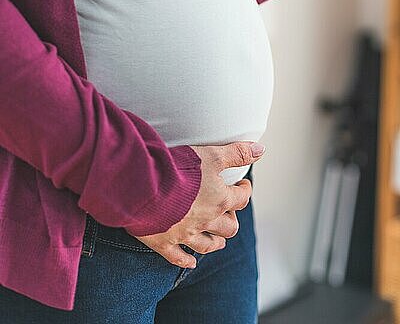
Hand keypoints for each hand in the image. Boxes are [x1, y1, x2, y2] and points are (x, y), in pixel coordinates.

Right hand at [126, 141, 265, 268]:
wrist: (144, 186)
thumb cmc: (178, 168)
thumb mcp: (211, 154)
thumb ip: (237, 153)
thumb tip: (261, 151)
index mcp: (219, 200)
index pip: (241, 199)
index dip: (245, 191)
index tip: (242, 185)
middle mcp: (206, 221)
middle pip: (229, 227)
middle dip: (232, 219)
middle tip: (229, 211)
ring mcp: (185, 234)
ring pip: (208, 244)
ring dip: (216, 241)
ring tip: (218, 238)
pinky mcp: (164, 242)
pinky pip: (179, 257)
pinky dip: (187, 260)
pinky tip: (191, 261)